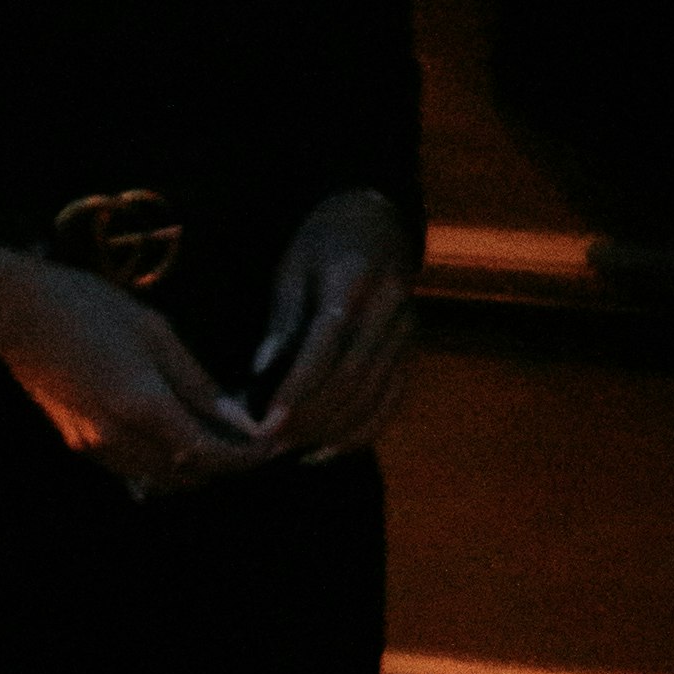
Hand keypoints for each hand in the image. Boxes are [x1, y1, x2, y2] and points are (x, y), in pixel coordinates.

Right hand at [0, 242, 275, 499]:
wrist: (16, 312)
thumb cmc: (89, 307)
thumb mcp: (154, 331)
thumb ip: (196, 381)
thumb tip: (237, 416)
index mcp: (143, 406)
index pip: (208, 453)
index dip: (244, 457)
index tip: (271, 447)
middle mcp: (119, 438)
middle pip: (187, 475)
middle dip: (225, 467)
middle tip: (253, 446)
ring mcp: (94, 445)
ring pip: (159, 478)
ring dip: (194, 469)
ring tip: (222, 444)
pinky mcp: (78, 443)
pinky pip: (133, 469)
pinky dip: (163, 465)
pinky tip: (178, 441)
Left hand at [241, 188, 415, 462]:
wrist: (376, 223)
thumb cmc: (323, 245)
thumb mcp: (293, 269)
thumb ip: (283, 321)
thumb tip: (261, 374)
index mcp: (356, 278)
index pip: (328, 343)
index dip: (299, 386)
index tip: (267, 420)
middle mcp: (390, 308)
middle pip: (353, 377)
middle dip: (311, 417)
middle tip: (271, 444)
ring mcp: (407, 333)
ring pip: (374, 396)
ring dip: (332, 431)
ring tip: (291, 450)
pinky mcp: (411, 352)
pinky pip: (391, 402)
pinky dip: (360, 431)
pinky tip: (326, 450)